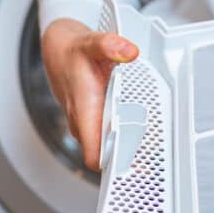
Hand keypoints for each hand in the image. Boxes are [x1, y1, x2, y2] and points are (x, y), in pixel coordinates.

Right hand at [40, 18, 138, 170]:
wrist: (57, 51)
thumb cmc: (73, 53)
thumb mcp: (92, 44)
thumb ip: (111, 46)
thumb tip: (129, 51)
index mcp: (85, 111)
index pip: (95, 155)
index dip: (115, 166)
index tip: (137, 168)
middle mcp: (84, 122)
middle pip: (106, 156)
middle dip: (128, 163)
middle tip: (155, 165)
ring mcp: (87, 123)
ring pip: (106, 148)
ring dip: (126, 152)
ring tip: (153, 155)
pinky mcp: (91, 120)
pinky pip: (107, 138)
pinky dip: (122, 140)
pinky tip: (141, 138)